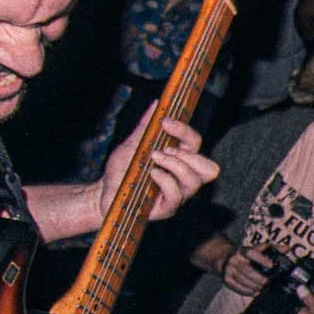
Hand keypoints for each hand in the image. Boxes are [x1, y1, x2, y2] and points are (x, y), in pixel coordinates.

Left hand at [103, 117, 218, 220]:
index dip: (185, 131)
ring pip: (195, 181)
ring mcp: (177, 195)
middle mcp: (182, 179)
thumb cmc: (121, 170)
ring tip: (155, 158)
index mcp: (179, 160)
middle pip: (209, 168)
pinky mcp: (167, 209)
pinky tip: (151, 174)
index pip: (195, 145)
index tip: (165, 122)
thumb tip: (156, 104)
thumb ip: (145, 127)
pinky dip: (164, 180)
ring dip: (175, 165)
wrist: (103, 193)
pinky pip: (176, 195)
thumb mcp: (132, 145)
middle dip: (190, 153)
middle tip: (166, 148)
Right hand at [219, 244, 273, 296]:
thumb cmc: (246, 256)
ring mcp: (229, 270)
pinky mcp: (226, 280)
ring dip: (255, 286)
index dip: (262, 260)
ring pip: (243, 280)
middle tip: (268, 282)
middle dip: (260, 278)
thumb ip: (273, 249)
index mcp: (243, 251)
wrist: (225, 259)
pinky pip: (238, 288)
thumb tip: (287, 248)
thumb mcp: (258, 250)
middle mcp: (234, 259)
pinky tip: (255, 292)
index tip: (272, 266)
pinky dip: (248, 292)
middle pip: (247, 270)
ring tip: (263, 288)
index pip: (252, 253)